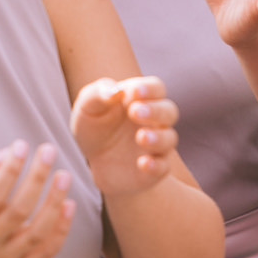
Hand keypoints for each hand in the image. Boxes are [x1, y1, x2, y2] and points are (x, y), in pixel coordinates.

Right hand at [0, 141, 74, 257]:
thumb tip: (3, 155)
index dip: (9, 170)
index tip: (22, 145)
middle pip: (17, 212)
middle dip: (36, 178)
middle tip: (49, 149)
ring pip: (36, 233)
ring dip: (54, 203)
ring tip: (64, 175)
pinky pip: (47, 251)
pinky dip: (61, 229)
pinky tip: (69, 204)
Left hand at [71, 75, 180, 198]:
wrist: (95, 160)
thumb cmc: (95, 125)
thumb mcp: (87, 106)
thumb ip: (98, 93)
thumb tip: (115, 91)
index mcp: (141, 99)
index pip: (156, 88)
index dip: (148, 88)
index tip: (134, 91)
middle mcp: (154, 121)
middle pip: (168, 111)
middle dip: (155, 111)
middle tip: (135, 112)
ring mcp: (156, 145)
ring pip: (169, 138)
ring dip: (158, 137)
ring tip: (140, 137)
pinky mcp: (153, 169)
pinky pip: (162, 167)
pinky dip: (156, 165)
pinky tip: (142, 163)